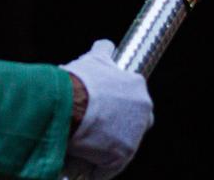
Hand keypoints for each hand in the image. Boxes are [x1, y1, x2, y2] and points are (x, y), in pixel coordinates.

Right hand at [60, 40, 152, 179]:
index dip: (117, 106)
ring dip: (106, 148)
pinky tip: (81, 163)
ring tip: (83, 146)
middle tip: (94, 129)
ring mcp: (135, 134)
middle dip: (118, 128)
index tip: (103, 109)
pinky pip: (108, 168)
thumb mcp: (94, 59)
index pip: (134, 100)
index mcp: (138, 86)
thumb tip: (106, 46)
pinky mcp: (123, 155)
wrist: (69, 102)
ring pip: (122, 146)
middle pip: (135, 124)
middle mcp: (144, 109)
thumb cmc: (79, 80)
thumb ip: (104, 52)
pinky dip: (96, 168)